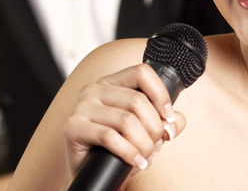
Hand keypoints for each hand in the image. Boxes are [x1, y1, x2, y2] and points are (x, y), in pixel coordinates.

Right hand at [63, 64, 186, 179]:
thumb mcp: (146, 132)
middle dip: (154, 128)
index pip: (142, 73)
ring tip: (145, 157)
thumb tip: (175, 121)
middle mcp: (94, 90)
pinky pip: (109, 137)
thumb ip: (166, 123)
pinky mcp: (73, 127)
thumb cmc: (118, 150)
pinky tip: (136, 162)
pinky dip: (129, 152)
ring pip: (126, 120)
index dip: (160, 94)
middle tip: (156, 146)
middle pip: (137, 100)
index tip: (168, 117)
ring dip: (143, 144)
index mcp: (111, 83)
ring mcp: (81, 107)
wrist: (93, 174)